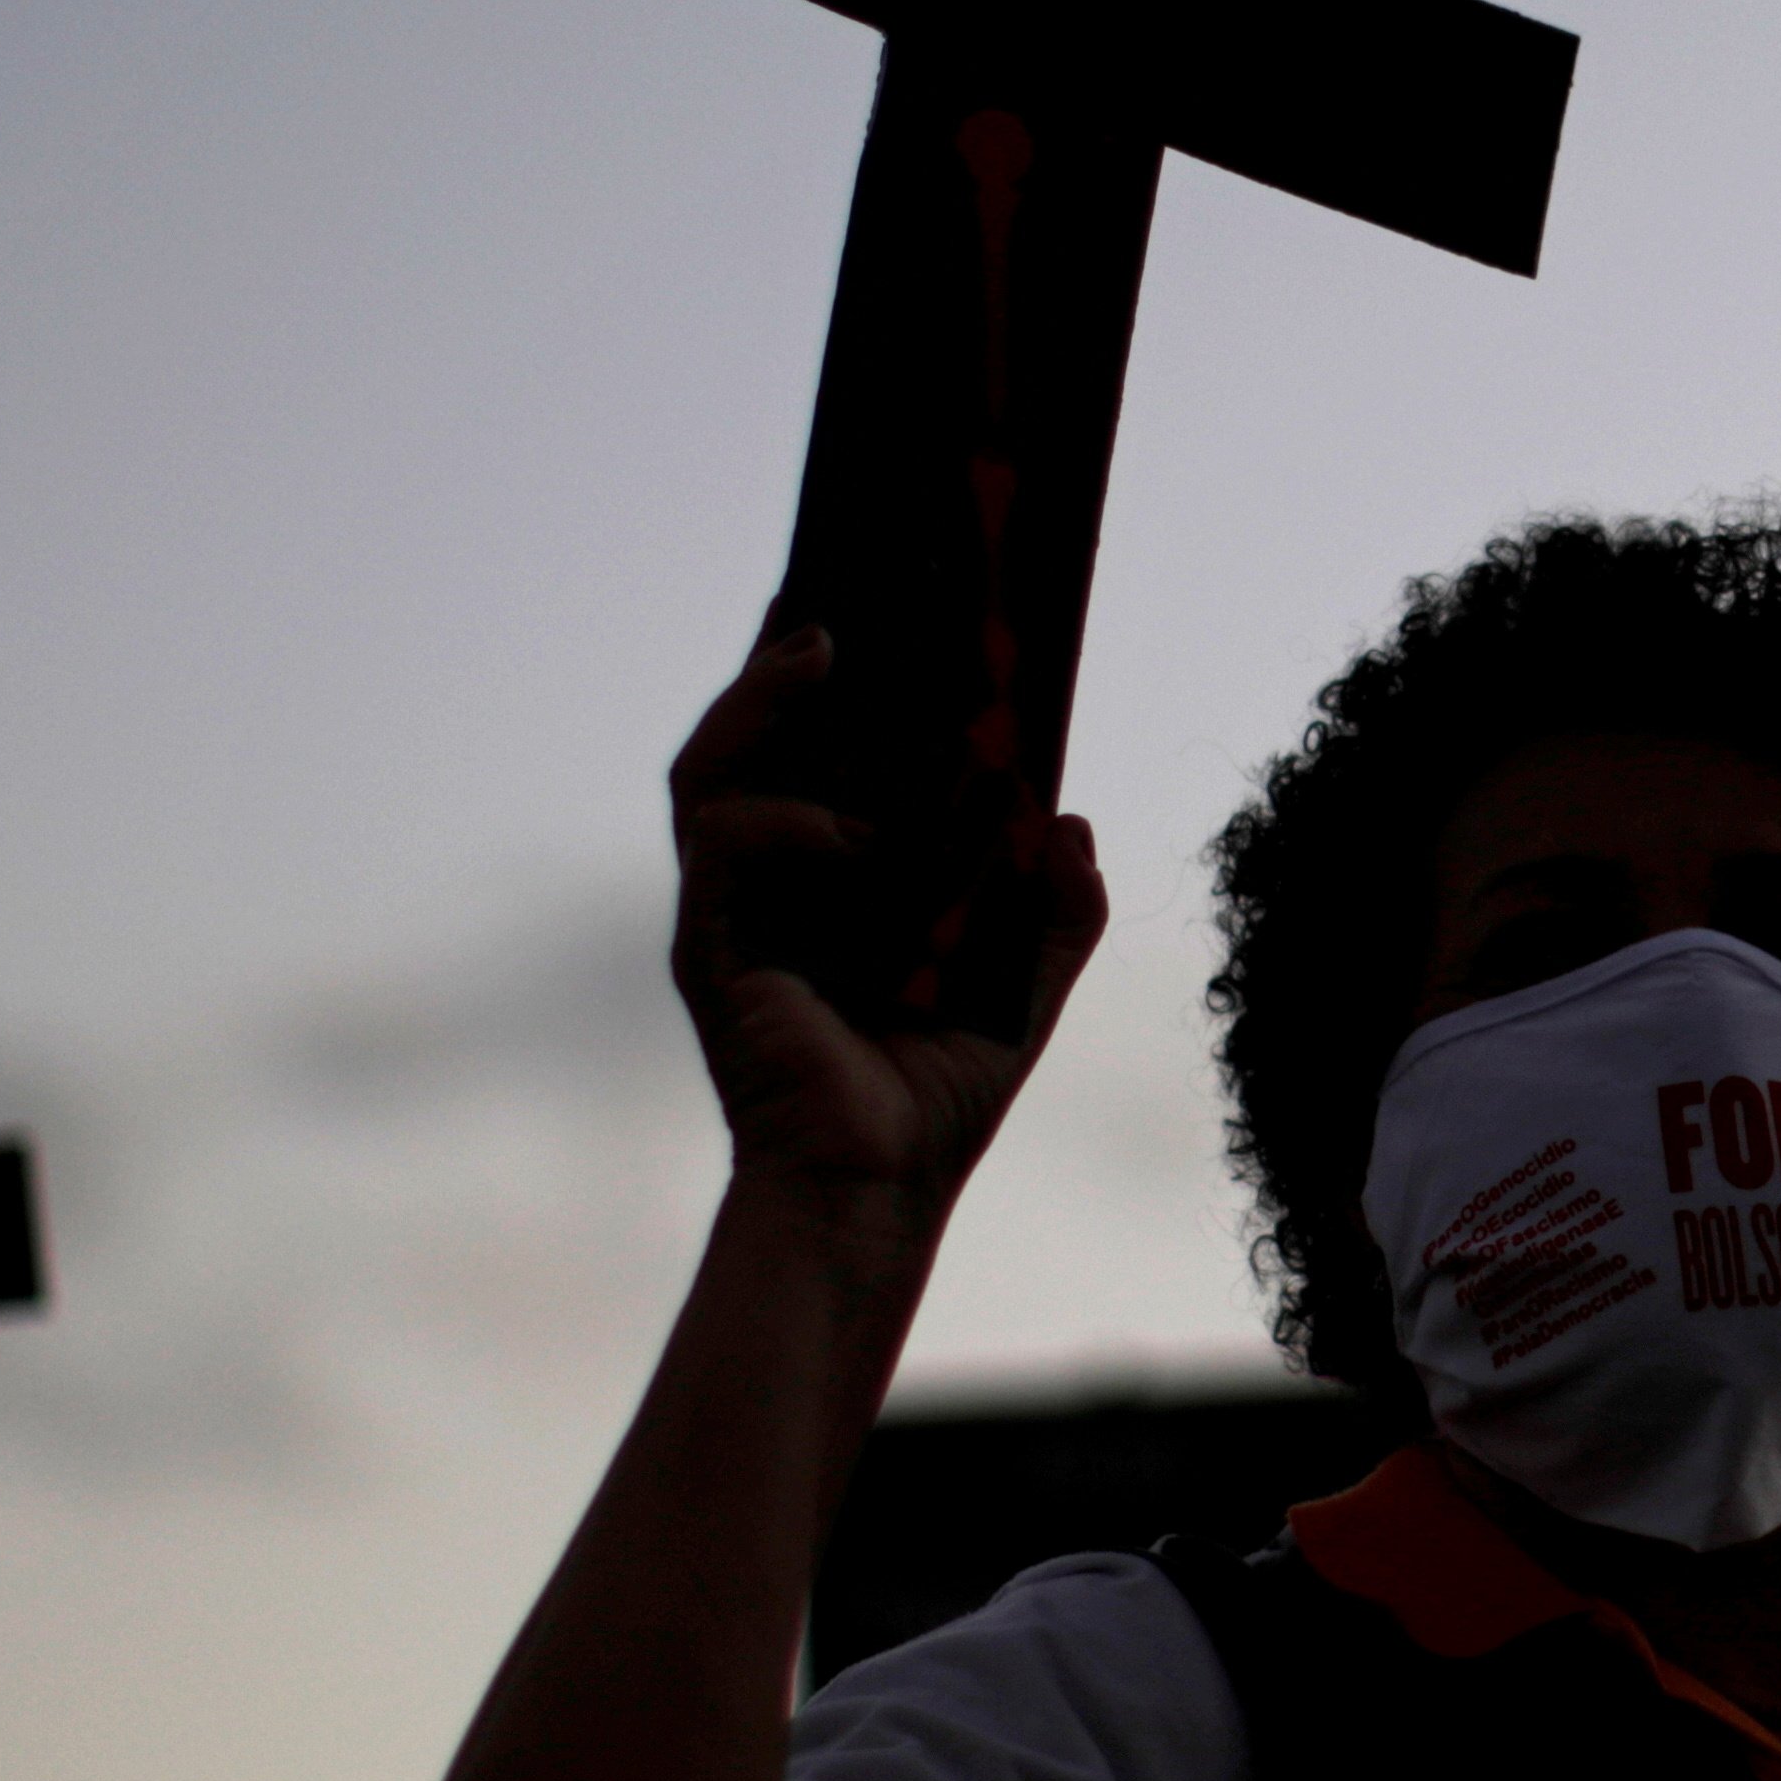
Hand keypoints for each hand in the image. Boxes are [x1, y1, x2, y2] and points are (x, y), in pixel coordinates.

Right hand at [668, 628, 1108, 1233]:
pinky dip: (792, 825)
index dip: (822, 673)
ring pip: (709, 772)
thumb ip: (1054, 910)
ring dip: (763, 705)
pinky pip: (726, 845)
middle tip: (832, 586)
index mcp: (828, 879)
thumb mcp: (1022, 988)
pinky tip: (857, 840)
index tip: (863, 590)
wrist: (879, 1195)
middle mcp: (767, 884)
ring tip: (822, 651)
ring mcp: (732, 912)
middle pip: (742, 737)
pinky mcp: (713, 950)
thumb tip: (1072, 819)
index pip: (809, 751)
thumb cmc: (934, 1098)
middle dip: (776, 656)